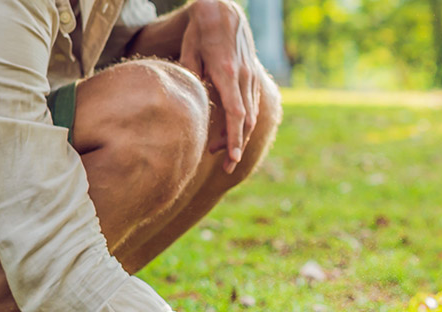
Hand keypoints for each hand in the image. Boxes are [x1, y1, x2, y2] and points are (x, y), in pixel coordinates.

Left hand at [180, 0, 262, 172]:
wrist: (224, 9)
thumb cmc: (202, 29)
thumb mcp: (189, 50)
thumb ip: (191, 76)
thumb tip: (189, 100)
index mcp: (227, 72)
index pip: (235, 114)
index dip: (234, 139)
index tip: (232, 159)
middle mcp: (243, 77)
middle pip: (245, 121)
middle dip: (236, 146)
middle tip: (225, 166)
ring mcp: (251, 77)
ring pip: (251, 115)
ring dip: (238, 135)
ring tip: (220, 149)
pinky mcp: (252, 75)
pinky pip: (251, 104)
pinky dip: (243, 122)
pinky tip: (231, 130)